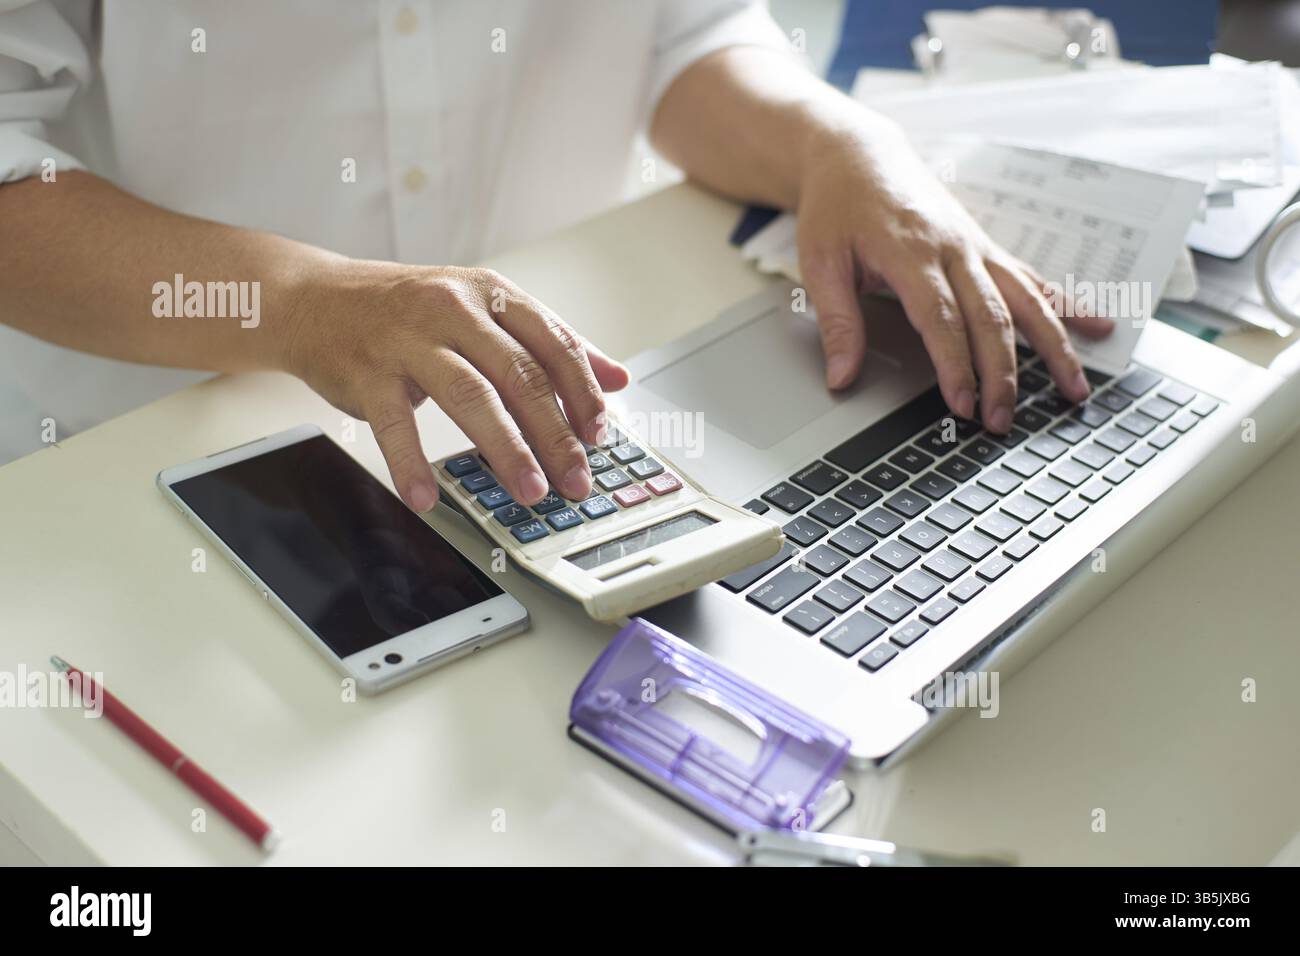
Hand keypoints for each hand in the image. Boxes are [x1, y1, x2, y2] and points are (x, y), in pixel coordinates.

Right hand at [280, 261, 628, 510]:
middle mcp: (454, 310)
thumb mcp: (483, 311)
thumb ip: (550, 342)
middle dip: (555, 434)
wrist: (315, 300)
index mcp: (491, 296)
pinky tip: (427, 498)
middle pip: (520, 375)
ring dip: (506, 449)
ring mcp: (409, 340)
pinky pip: (394, 422)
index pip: (553, 344)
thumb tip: (617, 376)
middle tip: (575, 481)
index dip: (582, 392)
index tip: (600, 435)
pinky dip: (411, 464)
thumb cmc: (407, 311)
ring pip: (470, 396)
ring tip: (529, 491)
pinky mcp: (368, 371)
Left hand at [795, 119, 1113, 431]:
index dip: (955, 365)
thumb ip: (836, 322)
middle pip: (990, 316)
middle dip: (1000, 374)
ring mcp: (976, 247)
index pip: (942, 317)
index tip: (962, 404)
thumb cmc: (837, 206)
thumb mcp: (819, 262)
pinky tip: (1099, 326)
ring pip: (1026, 299)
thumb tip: (841, 378)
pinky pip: (1032, 279)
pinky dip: (1067, 304)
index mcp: (910, 250)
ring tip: (1074, 389)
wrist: (859, 154)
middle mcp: (953, 248)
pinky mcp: (987, 247)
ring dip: (1053, 347)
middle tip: (1001, 420)